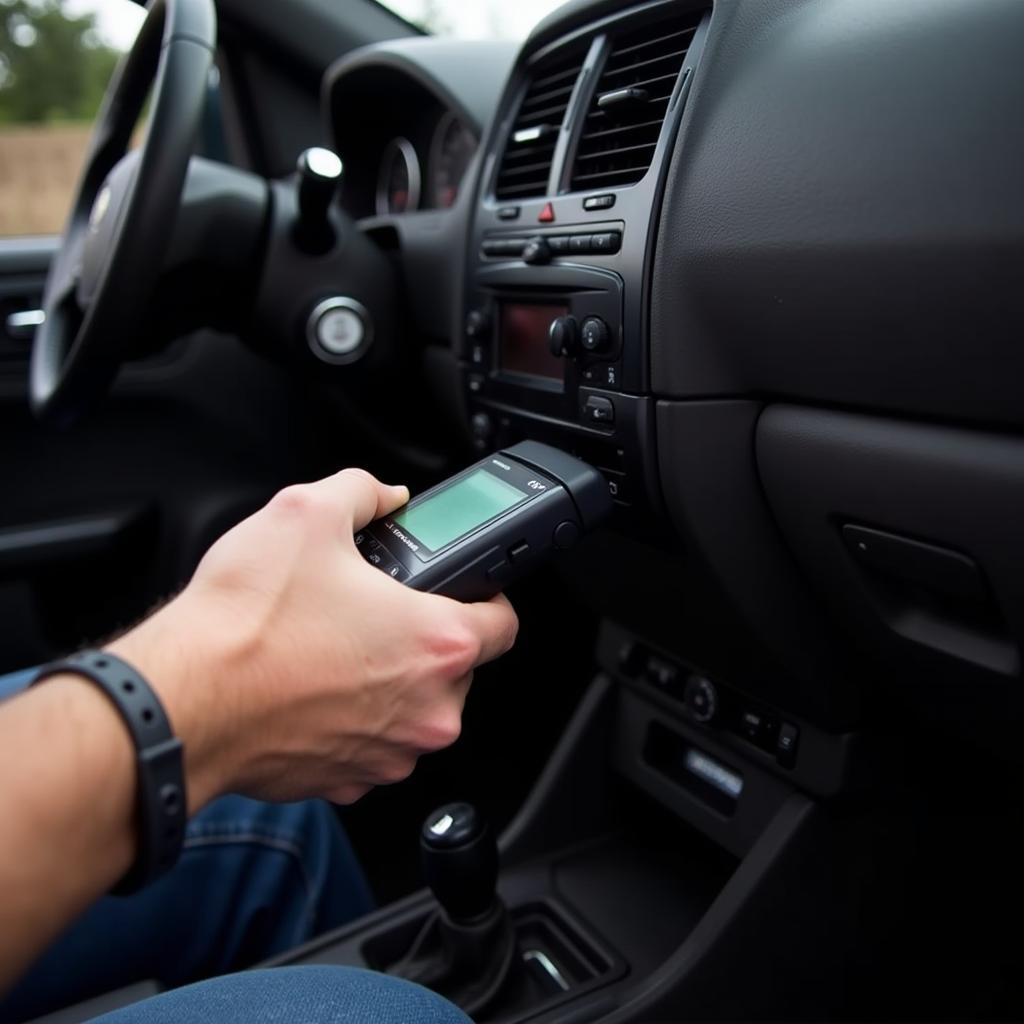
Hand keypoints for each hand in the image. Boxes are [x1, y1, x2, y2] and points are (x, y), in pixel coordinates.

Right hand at [108, 469, 518, 808]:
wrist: (181, 702)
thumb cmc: (246, 622)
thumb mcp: (307, 513)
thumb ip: (363, 491)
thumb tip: (383, 495)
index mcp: (435, 644)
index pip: (505, 623)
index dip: (487, 597)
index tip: (465, 591)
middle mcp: (425, 710)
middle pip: (457, 669)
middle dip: (424, 639)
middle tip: (376, 613)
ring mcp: (388, 754)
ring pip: (412, 709)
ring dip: (387, 682)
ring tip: (334, 648)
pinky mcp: (346, 782)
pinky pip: (369, 744)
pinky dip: (351, 720)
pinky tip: (310, 688)